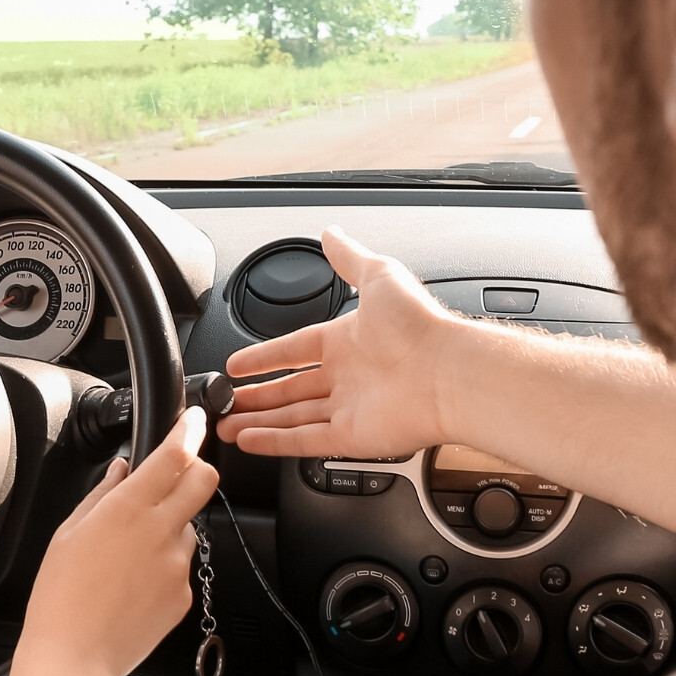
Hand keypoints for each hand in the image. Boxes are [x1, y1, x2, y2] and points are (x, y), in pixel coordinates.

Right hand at [1, 408, 220, 675]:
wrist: (74, 657)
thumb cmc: (60, 597)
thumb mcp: (67, 533)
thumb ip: (102, 496)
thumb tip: (122, 472)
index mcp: (128, 509)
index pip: (174, 456)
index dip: (190, 430)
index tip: (194, 419)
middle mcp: (160, 531)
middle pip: (204, 481)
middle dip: (197, 469)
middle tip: (175, 476)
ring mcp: (177, 564)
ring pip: (190, 526)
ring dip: (172, 526)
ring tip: (131, 555)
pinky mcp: (184, 593)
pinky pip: (182, 564)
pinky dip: (165, 564)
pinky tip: (133, 584)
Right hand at [218, 226, 461, 457]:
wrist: (450, 373)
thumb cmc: (419, 326)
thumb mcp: (379, 275)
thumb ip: (349, 257)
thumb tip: (331, 232)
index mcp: (348, 340)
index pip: (295, 349)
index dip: (264, 357)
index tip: (238, 365)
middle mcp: (348, 375)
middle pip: (290, 388)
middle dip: (257, 395)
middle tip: (226, 400)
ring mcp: (350, 408)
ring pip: (293, 417)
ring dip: (259, 422)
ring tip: (226, 426)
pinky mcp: (353, 438)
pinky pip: (306, 441)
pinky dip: (275, 443)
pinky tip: (249, 441)